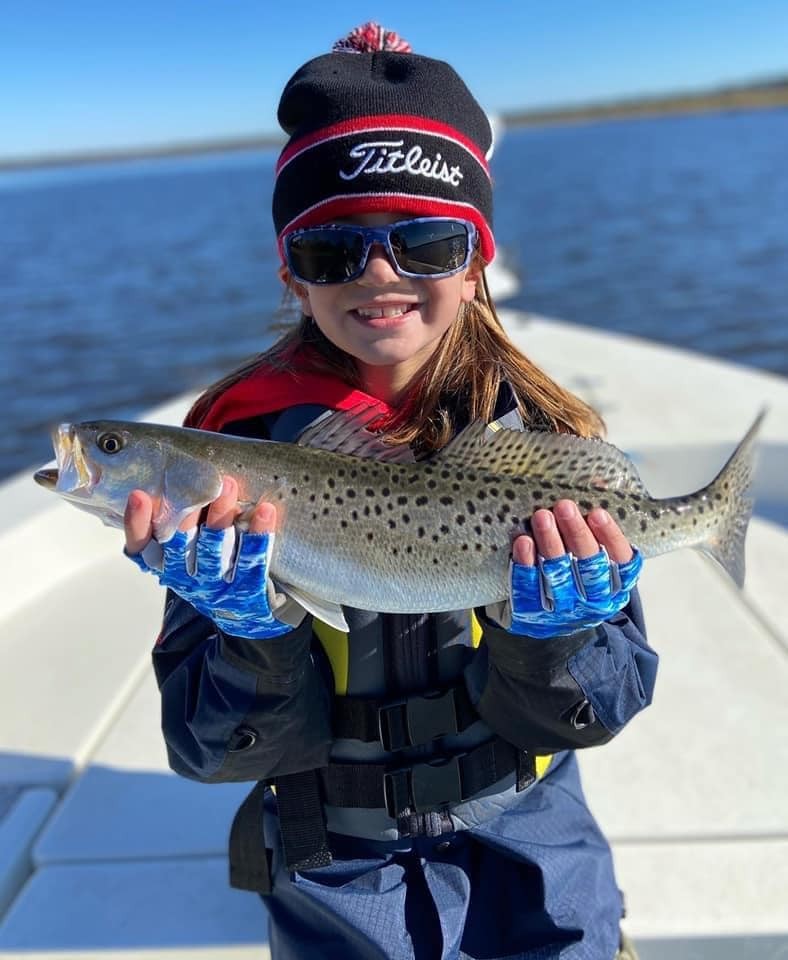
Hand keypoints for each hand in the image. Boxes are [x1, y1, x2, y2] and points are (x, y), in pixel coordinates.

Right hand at [123, 478, 299, 638]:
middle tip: (199, 481)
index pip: (141, 546)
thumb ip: (169, 528)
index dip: (137, 523)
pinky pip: (252, 559)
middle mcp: (186, 578)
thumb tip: (161, 489)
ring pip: (215, 547)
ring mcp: (216, 586)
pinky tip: (265, 511)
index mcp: (165, 566)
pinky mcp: (246, 590)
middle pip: (180, 542)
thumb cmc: (209, 574)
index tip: (139, 496)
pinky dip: (259, 534)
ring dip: (221, 515)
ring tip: (229, 486)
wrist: (243, 617)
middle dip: (188, 510)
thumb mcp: (181, 558)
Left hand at [487, 500, 641, 637]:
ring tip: (542, 516)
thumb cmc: (576, 578)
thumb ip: (597, 525)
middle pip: (588, 566)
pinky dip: (525, 565)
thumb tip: (599, 481)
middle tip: (564, 506)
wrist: (549, 625)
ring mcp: (565, 611)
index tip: (598, 513)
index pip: (622, 562)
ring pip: (558, 575)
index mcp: (617, 586)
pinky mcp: (535, 615)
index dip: (611, 538)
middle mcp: (594, 601)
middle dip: (576, 534)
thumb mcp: (594, 556)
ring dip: (550, 543)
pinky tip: (523, 543)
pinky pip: (529, 590)